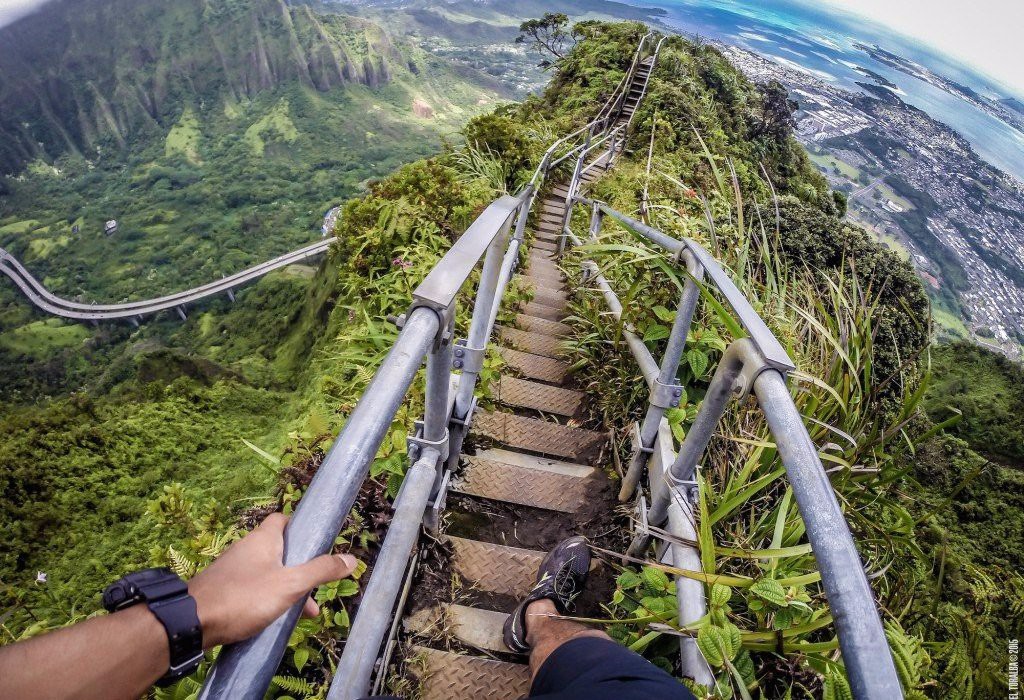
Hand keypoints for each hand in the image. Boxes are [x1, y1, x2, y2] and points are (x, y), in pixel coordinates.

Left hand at [187, 513, 356, 647]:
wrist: (191, 623)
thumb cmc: (243, 597)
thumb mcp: (290, 585)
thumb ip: (321, 571)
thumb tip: (350, 559)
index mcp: (263, 539)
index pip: (282, 520)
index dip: (301, 528)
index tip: (316, 543)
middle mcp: (246, 549)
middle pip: (280, 551)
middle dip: (300, 570)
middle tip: (315, 590)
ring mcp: (232, 570)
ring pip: (267, 573)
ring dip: (286, 589)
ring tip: (302, 614)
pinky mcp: (223, 590)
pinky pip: (252, 589)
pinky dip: (267, 600)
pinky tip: (274, 621)